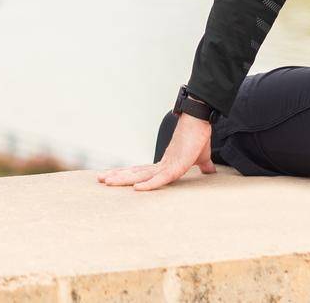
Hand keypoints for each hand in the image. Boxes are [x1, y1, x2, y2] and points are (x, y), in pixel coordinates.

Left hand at [96, 112, 215, 190]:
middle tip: (100, 179)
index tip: (113, 177)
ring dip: (124, 178)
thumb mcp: (200, 158)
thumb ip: (202, 166)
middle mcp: (161, 164)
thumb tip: (209, 170)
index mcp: (165, 164)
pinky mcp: (176, 165)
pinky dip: (149, 184)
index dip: (127, 175)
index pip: (141, 171)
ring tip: (106, 181)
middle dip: (118, 176)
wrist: (200, 121)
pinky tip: (137, 189)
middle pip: (136, 173)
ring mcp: (167, 164)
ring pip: (141, 175)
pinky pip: (161, 179)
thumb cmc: (198, 137)